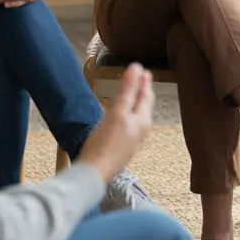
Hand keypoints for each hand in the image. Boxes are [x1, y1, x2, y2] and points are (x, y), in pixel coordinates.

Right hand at [78, 63, 155, 181]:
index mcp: (142, 121)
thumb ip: (128, 90)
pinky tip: (121, 116)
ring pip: (137, 116)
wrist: (94, 173)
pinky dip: (128, 114)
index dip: (144, 82)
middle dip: (142, 92)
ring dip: (135, 102)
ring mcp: (132, 140)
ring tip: (133, 94)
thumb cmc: (105, 142)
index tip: (144, 70)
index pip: (146, 96)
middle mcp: (141, 130)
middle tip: (142, 78)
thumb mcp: (117, 112)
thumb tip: (136, 67)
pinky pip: (129, 125)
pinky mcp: (122, 147)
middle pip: (143, 106)